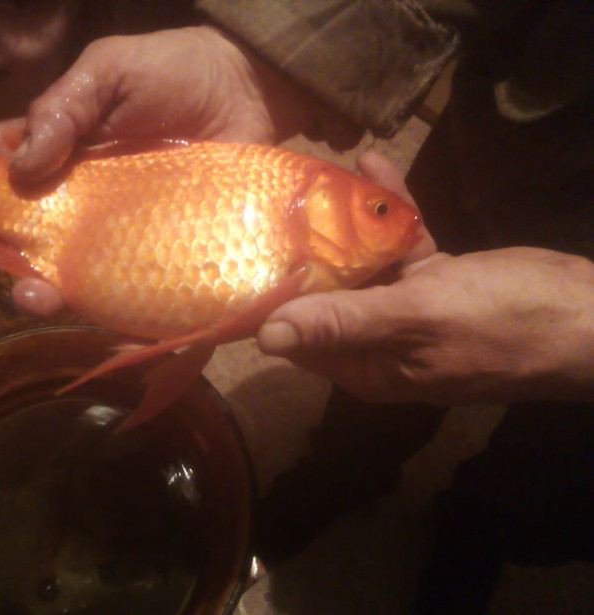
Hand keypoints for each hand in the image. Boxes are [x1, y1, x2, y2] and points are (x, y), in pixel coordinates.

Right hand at [0, 24, 324, 317]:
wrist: (250, 90)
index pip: (0, 179)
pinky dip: (107, 308)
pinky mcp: (161, 253)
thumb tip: (21, 167)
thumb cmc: (174, 72)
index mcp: (58, 152)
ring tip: (36, 298)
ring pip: (70, 271)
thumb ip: (63, 109)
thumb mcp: (108, 72)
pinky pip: (127, 288)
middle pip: (27, 236)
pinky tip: (93, 314)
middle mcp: (82, 199)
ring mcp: (121, 231)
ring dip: (42, 290)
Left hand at [257, 153, 593, 404]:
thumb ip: (342, 324)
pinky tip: (374, 166)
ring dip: (345, 224)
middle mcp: (378, 342)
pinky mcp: (434, 282)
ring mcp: (407, 311)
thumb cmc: (501, 322)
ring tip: (317, 177)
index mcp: (366, 365)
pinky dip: (389, 214)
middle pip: (327, 297)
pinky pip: (400, 246)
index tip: (246, 255)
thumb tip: (265, 339)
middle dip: (306, 252)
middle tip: (274, 204)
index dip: (273, 299)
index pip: (300, 337)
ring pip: (362, 265)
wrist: (590, 315)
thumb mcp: (416, 318)